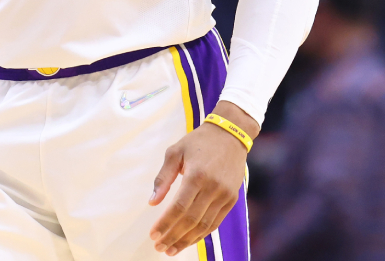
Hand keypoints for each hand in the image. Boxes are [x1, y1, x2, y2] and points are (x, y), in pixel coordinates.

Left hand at [149, 100, 255, 255]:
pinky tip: (189, 240)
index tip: (153, 235)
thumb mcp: (175, 152)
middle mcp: (213, 188)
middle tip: (159, 247)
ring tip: (171, 249)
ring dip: (187, 240)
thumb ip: (163, 178)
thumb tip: (152, 203)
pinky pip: (216, 222)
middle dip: (173, 236)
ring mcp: (225, 195)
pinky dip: (201, 234)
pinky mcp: (232, 199)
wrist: (231, 134)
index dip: (165, 224)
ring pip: (204, 225)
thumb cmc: (198, 142)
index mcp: (197, 175)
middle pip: (191, 220)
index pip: (179, 207)